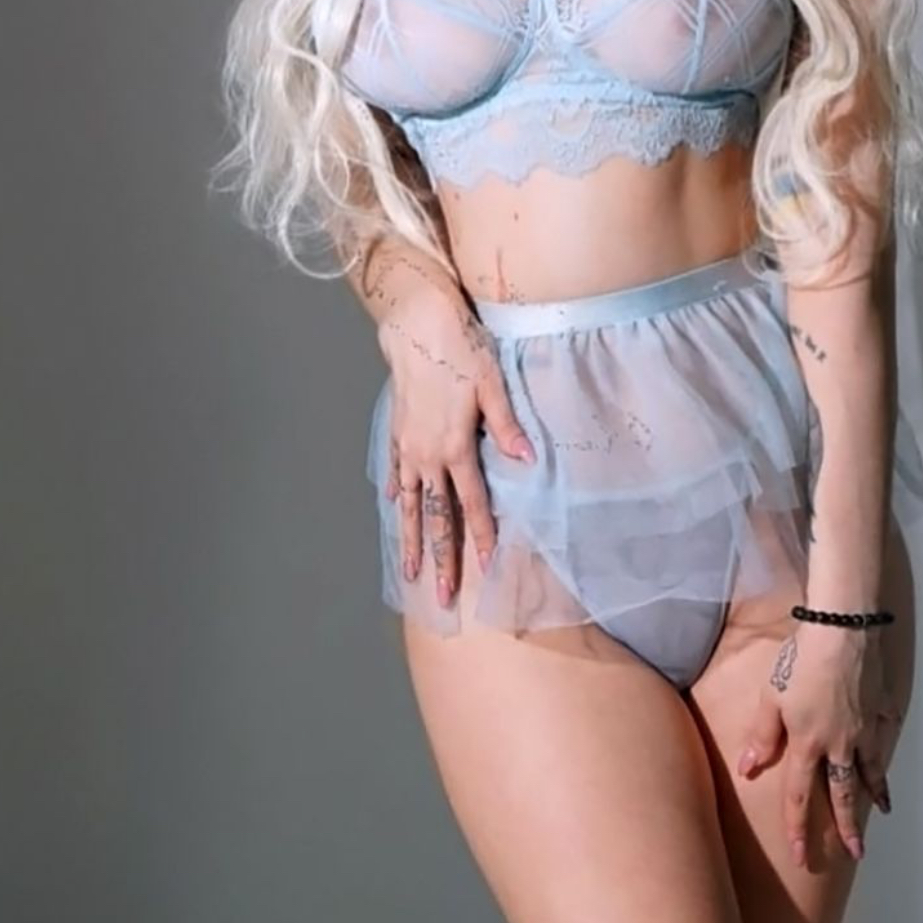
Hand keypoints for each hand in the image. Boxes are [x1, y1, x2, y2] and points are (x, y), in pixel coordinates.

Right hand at [378, 281, 534, 606]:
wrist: (417, 325)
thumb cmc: (461, 349)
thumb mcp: (493, 384)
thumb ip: (506, 426)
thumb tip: (526, 459)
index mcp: (454, 447)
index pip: (471, 504)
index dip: (479, 538)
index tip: (484, 570)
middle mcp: (427, 455)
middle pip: (436, 518)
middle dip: (441, 559)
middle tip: (442, 598)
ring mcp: (408, 446)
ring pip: (411, 505)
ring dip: (412, 541)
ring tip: (412, 573)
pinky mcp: (397, 432)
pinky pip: (396, 473)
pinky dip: (397, 494)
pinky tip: (397, 509)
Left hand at [735, 625, 900, 869]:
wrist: (842, 631)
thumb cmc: (802, 659)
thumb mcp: (771, 697)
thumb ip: (762, 735)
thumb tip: (748, 768)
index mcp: (808, 743)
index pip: (799, 796)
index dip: (798, 829)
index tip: (802, 857)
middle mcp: (839, 744)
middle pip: (843, 795)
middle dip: (848, 827)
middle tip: (855, 853)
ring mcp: (863, 727)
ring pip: (870, 770)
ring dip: (874, 794)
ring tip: (881, 812)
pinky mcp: (879, 706)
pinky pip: (884, 731)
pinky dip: (886, 745)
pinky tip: (887, 751)